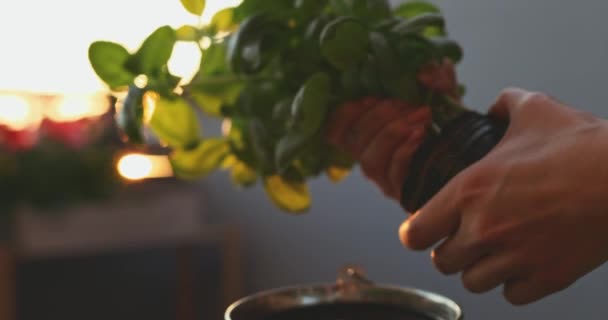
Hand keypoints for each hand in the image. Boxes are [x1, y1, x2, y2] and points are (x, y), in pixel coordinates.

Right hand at [325, 60, 456, 199]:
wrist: (475, 154)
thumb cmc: (447, 123)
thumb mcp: (440, 93)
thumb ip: (434, 76)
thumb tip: (426, 70)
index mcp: (367, 134)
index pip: (334, 131)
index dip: (342, 115)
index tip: (367, 97)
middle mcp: (370, 156)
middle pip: (354, 141)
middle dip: (378, 117)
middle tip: (406, 103)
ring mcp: (385, 178)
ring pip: (369, 159)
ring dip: (392, 133)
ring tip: (420, 116)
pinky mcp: (403, 191)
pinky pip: (394, 172)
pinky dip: (404, 151)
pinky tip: (420, 135)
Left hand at [400, 88, 607, 304]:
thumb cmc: (583, 145)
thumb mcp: (536, 109)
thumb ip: (504, 105)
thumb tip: (494, 107)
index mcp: (469, 191)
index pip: (415, 233)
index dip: (416, 232)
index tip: (423, 230)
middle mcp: (484, 229)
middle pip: (442, 262)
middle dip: (451, 250)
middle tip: (465, 237)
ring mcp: (516, 257)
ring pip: (474, 282)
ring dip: (480, 268)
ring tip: (494, 250)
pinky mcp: (547, 278)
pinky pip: (512, 296)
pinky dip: (515, 283)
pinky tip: (524, 262)